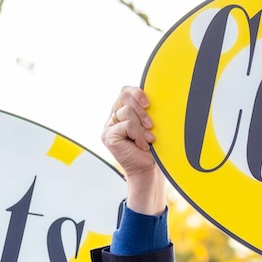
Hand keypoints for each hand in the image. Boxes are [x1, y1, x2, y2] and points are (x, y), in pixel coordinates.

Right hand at [101, 86, 166, 214]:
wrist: (150, 171)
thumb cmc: (154, 149)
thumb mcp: (153, 124)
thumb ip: (148, 109)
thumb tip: (154, 94)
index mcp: (124, 112)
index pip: (125, 91)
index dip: (137, 92)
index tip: (150, 104)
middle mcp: (114, 118)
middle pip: (123, 95)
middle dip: (140, 108)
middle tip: (151, 124)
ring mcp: (109, 127)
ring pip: (126, 111)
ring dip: (141, 126)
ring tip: (148, 139)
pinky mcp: (108, 136)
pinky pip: (126, 125)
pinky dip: (138, 135)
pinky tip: (142, 145)